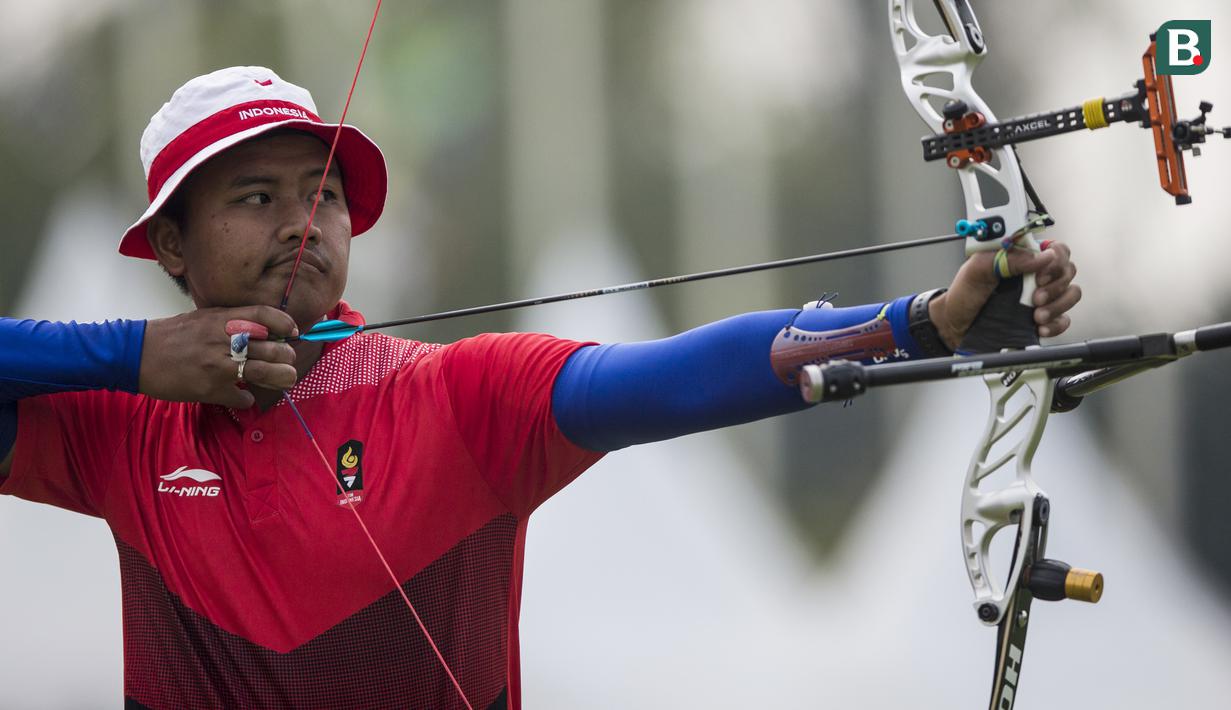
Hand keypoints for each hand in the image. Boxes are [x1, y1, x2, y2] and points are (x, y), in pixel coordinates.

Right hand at [139, 306, 299, 408]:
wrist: (137, 354)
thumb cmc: (172, 335)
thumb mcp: (204, 318)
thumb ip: (233, 322)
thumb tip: (265, 331)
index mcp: (223, 319)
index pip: (265, 316)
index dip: (285, 324)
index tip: (293, 332)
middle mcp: (224, 340)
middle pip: (274, 349)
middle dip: (287, 357)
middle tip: (287, 362)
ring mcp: (218, 366)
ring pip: (265, 373)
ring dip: (281, 379)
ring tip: (284, 380)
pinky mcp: (210, 389)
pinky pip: (242, 397)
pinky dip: (246, 399)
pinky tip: (243, 395)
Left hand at [929, 241, 1080, 350]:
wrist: (955, 324)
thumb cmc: (964, 293)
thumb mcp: (978, 268)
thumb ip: (1008, 258)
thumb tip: (1041, 256)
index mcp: (1023, 257)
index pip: (1056, 249)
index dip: (1056, 260)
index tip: (1040, 275)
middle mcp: (1035, 275)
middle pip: (1068, 271)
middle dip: (1056, 286)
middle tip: (1035, 298)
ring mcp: (1041, 297)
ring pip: (1072, 294)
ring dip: (1059, 305)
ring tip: (1036, 315)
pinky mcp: (1042, 318)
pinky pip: (1064, 319)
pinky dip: (1056, 324)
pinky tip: (1040, 328)